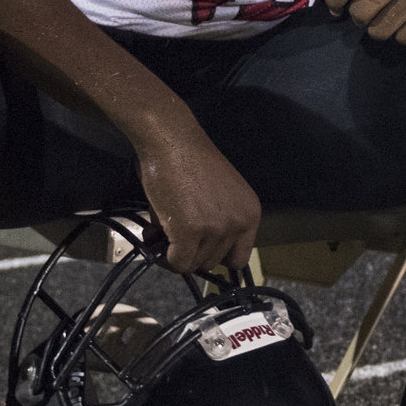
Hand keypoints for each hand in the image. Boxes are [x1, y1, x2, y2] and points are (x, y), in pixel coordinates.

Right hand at [133, 119, 260, 274]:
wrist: (172, 142)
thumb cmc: (190, 160)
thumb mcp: (219, 195)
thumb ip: (215, 224)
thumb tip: (192, 252)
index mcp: (250, 213)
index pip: (239, 257)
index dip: (215, 255)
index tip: (198, 250)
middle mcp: (239, 223)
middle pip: (214, 262)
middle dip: (191, 252)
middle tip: (172, 236)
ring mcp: (216, 229)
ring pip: (194, 264)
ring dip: (175, 252)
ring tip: (161, 230)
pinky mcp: (190, 231)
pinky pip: (178, 262)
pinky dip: (165, 257)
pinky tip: (156, 236)